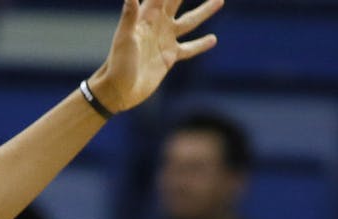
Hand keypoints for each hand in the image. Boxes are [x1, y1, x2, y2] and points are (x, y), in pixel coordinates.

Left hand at [88, 0, 222, 112]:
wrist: (118, 90)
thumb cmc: (118, 64)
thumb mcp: (124, 39)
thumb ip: (129, 16)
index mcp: (147, 17)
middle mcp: (157, 25)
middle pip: (177, 1)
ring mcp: (164, 40)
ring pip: (190, 22)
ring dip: (204, 11)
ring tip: (220, 0)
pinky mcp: (169, 57)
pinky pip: (189, 48)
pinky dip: (200, 44)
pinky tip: (212, 39)